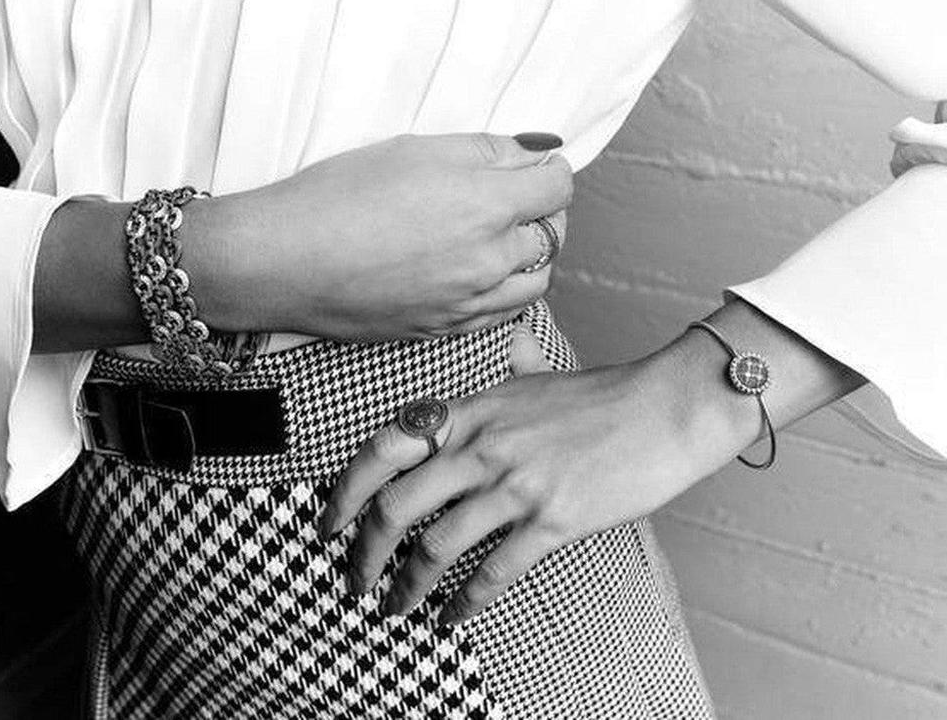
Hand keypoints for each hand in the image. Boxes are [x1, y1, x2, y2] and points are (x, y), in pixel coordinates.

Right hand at [185, 133, 571, 339]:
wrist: (283, 261)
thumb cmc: (337, 196)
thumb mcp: (415, 149)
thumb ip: (488, 150)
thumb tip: (538, 153)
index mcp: (485, 204)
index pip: (558, 187)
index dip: (548, 170)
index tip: (530, 166)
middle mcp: (488, 259)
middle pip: (553, 235)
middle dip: (541, 211)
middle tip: (510, 196)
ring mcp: (469, 301)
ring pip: (535, 281)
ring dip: (529, 256)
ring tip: (497, 237)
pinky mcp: (446, 328)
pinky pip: (503, 313)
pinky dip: (505, 290)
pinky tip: (477, 272)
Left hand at [319, 329, 740, 623]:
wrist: (665, 409)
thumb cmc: (601, 398)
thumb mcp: (532, 381)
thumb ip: (494, 388)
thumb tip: (480, 379)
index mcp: (470, 411)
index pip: (383, 447)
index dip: (345, 490)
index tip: (329, 522)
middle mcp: (483, 446)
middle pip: (395, 505)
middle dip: (363, 552)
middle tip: (353, 578)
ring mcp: (516, 484)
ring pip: (435, 546)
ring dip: (406, 586)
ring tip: (395, 607)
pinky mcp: (553, 520)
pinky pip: (493, 572)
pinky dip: (464, 603)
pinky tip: (451, 617)